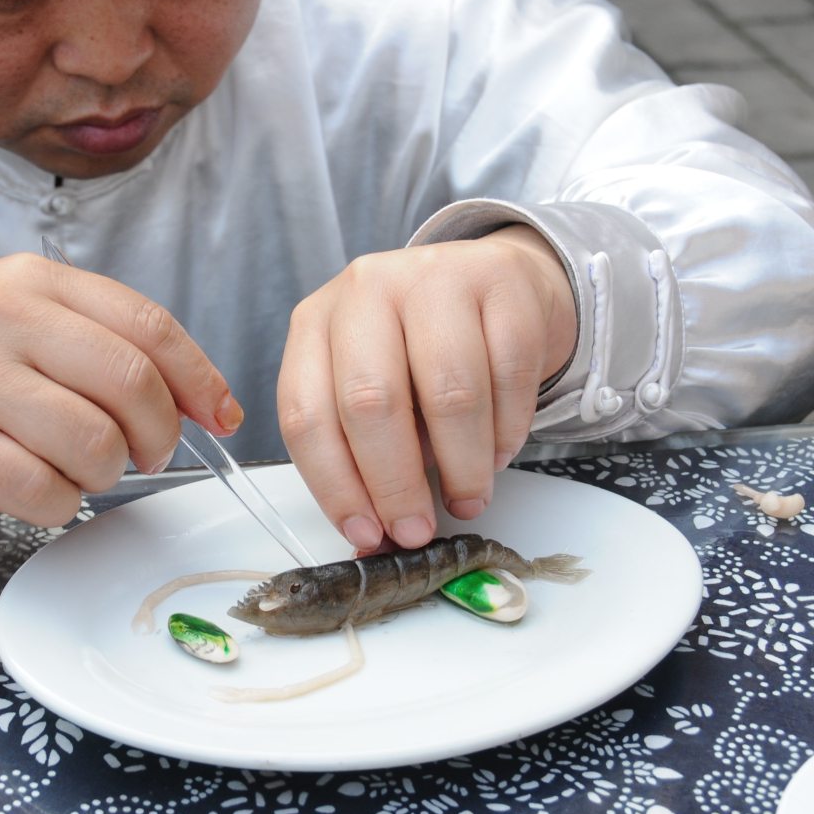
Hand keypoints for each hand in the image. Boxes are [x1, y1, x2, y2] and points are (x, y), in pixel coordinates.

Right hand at [0, 254, 239, 526]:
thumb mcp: (21, 320)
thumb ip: (104, 342)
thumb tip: (204, 400)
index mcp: (32, 279)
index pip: (147, 325)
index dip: (199, 379)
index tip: (220, 416)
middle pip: (130, 384)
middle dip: (157, 435)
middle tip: (143, 454)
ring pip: (93, 443)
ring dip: (103, 473)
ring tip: (74, 467)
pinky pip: (43, 490)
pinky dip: (61, 504)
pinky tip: (39, 489)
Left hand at [277, 225, 577, 551]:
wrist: (491, 282)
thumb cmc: (422, 350)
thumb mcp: (376, 392)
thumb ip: (364, 456)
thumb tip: (373, 536)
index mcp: (317, 322)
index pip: (306, 413)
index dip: (334, 486)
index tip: (364, 533)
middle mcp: (367, 290)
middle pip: (371, 402)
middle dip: (395, 484)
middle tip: (416, 529)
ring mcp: (435, 277)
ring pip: (449, 394)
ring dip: (461, 467)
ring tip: (467, 497)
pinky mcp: (500, 280)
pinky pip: (507, 374)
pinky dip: (506, 431)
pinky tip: (498, 452)